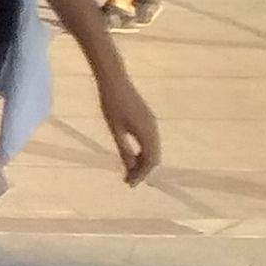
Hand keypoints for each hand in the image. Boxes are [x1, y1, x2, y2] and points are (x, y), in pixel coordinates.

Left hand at [91, 55, 164, 184]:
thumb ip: (124, 148)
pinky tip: (131, 156)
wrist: (114, 81)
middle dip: (142, 170)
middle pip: (154, 157)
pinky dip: (142, 152)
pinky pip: (149, 141)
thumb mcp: (115, 129)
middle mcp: (154, 129)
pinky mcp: (147, 119)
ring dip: (142, 162)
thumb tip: (130, 167)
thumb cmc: (111, 104)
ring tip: (128, 172)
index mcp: (147, 133)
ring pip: (152, 149)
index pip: (150, 161)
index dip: (141, 174)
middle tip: (128, 181)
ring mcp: (152, 124)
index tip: (130, 184)